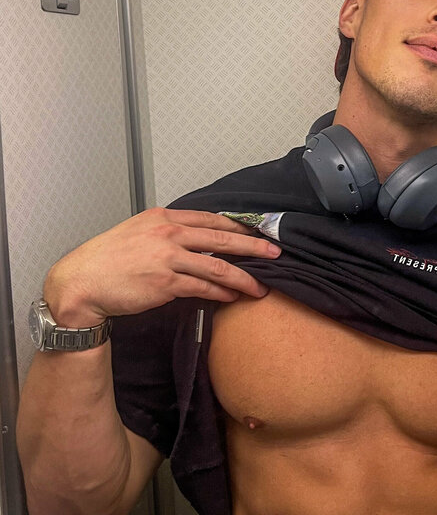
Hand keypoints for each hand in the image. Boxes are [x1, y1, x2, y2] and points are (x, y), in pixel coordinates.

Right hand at [43, 208, 280, 323]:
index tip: (258, 232)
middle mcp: (169, 233)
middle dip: (254, 247)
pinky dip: (222, 292)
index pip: (211, 219)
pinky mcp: (166, 283)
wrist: (82, 282)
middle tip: (276, 253)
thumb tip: (194, 240)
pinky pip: (203, 287)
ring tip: (261, 286)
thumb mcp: (137, 232)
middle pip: (223, 238)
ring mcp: (168, 257)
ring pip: (218, 265)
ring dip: (244, 277)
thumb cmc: (107, 259)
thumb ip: (166, 233)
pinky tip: (233, 296)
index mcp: (163, 218)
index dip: (238, 227)